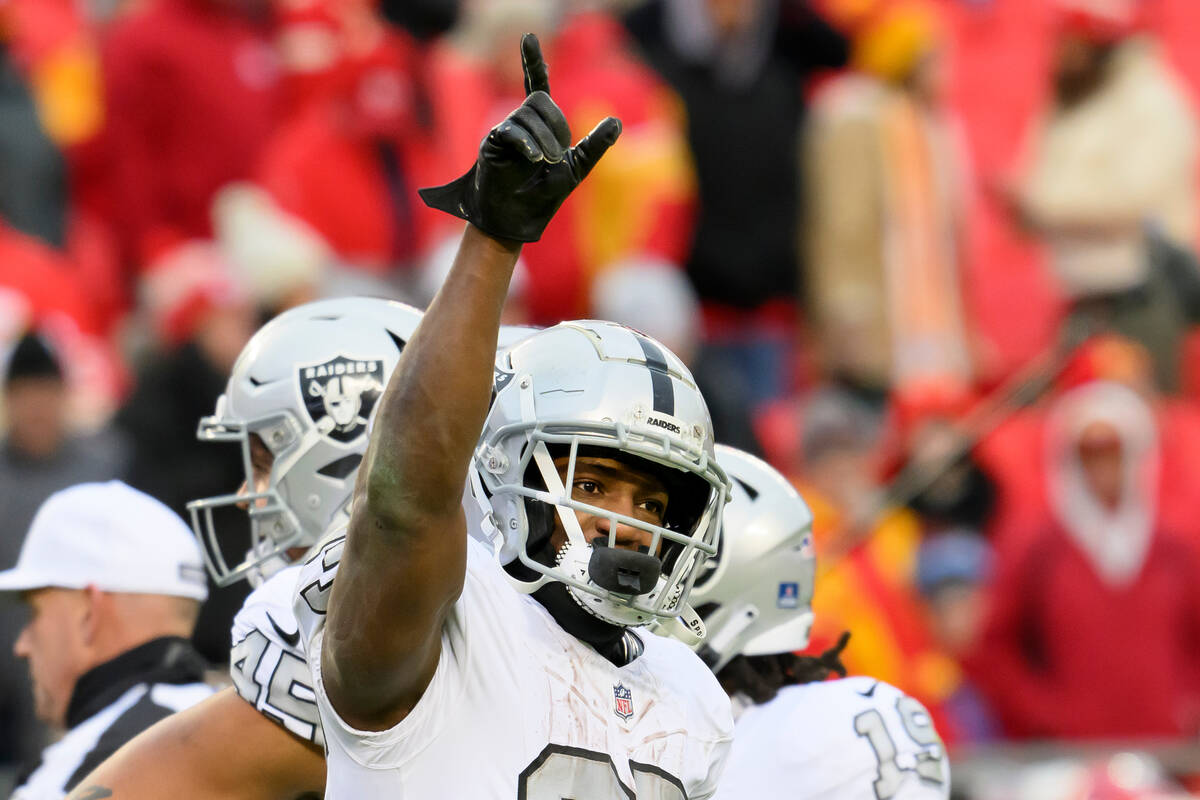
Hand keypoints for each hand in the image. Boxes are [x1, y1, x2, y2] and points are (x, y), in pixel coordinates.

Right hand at [418, 33, 621, 242]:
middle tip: (558, 154)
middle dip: (556, 125)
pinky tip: (534, 158)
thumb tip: (616, 121)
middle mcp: (519, 122)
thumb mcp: (578, 168)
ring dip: (544, 140)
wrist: (519, 219)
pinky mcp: (491, 145)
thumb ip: (595, 145)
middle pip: (539, 100)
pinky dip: (526, 143)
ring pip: (526, 114)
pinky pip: (510, 131)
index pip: (536, 84)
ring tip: (547, 163)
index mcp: (538, 124)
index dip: (532, 61)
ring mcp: (503, 132)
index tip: (529, 37)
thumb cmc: (545, 195)